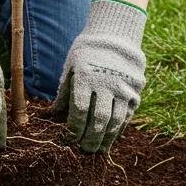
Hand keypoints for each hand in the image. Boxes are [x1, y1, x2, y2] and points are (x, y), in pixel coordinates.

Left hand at [53, 0, 146, 153]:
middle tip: (83, 150)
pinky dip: (118, 130)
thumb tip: (50, 116)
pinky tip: (110, 138)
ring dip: (105, 139)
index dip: (72, 129)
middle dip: (89, 139)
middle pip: (98, 119)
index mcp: (87, 77)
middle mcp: (106, 83)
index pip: (79, 110)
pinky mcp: (135, 91)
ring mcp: (124, 88)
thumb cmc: (87, 53)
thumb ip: (64, 93)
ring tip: (97, 149)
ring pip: (115, 121)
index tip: (67, 140)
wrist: (116, 35)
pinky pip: (127, 116)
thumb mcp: (71, 68)